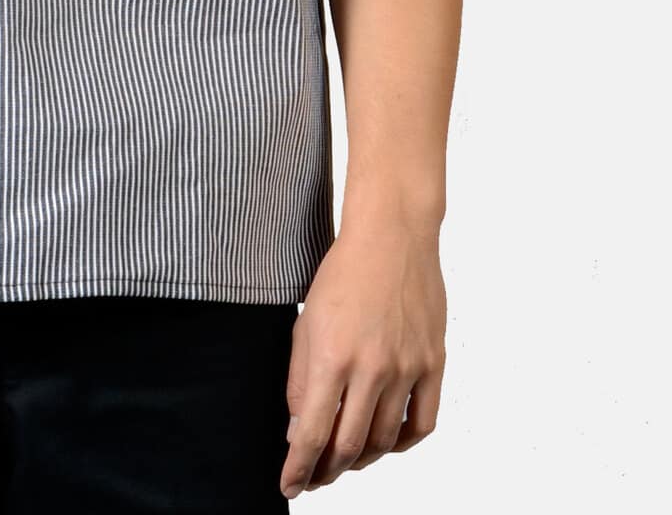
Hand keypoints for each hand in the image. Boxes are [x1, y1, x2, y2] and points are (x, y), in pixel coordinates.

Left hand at [279, 221, 445, 499]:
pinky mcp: (434, 365)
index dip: (298, 467)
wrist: (391, 238)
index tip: (289, 486)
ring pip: (383, 440)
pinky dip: (401, 444)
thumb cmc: (342, 274)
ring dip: (361, 459)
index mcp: (333, 357)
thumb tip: (299, 429)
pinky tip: (384, 443)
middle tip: (314, 478)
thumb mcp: (306, 323)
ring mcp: (407, 369)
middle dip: (327, 471)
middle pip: (349, 446)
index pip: (313, 433)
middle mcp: (372, 369)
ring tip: (344, 460)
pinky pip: (421, 424)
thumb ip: (301, 379)